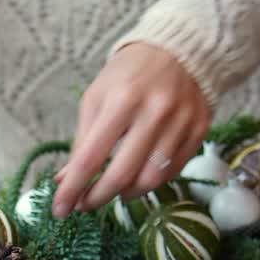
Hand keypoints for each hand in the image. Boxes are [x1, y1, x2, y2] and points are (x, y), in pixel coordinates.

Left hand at [52, 42, 210, 217]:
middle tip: (85, 206)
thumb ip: (82, 141)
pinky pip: (173, 172)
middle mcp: (154, 112)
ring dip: (126, 194)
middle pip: (122, 175)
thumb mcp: (96, 98)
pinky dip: (151, 182)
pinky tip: (139, 177)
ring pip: (151, 180)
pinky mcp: (199, 130)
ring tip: (114, 190)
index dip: (73, 189)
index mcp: (121, 100)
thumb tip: (65, 181)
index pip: (91, 157)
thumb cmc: (129, 75)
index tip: (60, 210)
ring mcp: (181, 123)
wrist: (179, 49)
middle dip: (98, 198)